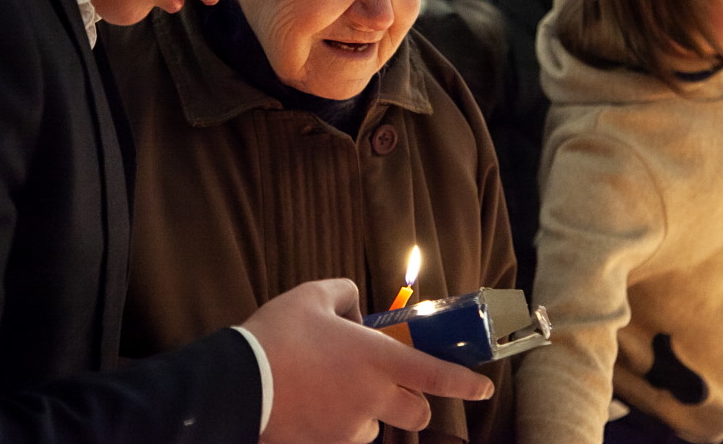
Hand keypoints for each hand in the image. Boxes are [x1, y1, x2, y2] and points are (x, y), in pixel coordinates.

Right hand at [241, 279, 494, 443]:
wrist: (238, 383)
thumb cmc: (276, 335)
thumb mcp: (311, 296)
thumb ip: (343, 293)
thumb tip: (356, 305)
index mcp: (376, 358)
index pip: (436, 375)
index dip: (466, 384)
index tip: (484, 388)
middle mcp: (372, 397)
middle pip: (418, 413)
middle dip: (415, 403)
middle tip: (395, 387)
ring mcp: (350, 427)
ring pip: (378, 428)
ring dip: (371, 414)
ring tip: (334, 394)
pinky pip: (346, 439)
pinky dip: (341, 427)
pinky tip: (315, 409)